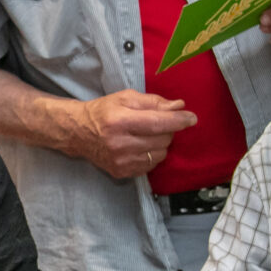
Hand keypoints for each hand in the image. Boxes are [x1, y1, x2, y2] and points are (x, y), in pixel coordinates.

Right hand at [70, 90, 195, 179]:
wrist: (78, 133)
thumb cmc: (103, 111)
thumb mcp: (125, 98)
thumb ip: (153, 102)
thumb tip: (179, 106)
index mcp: (119, 121)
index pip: (157, 123)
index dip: (178, 121)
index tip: (192, 118)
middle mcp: (120, 144)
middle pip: (162, 139)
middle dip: (168, 129)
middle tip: (158, 122)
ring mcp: (121, 161)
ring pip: (160, 154)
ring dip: (161, 143)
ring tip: (147, 135)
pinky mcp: (122, 172)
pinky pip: (151, 165)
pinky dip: (152, 154)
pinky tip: (141, 146)